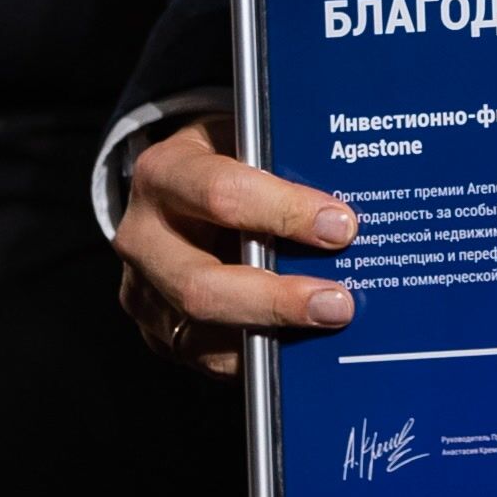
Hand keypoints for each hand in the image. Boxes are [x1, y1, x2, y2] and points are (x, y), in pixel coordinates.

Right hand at [112, 117, 357, 378]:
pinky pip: (209, 358)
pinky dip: (260, 356)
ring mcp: (143, 291)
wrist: (172, 188)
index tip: (339, 226)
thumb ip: (284, 160)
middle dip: (276, 300)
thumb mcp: (245, 138)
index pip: (221, 195)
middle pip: (201, 286)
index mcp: (164, 173)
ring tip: (328, 324)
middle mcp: (142, 237)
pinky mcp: (157, 332)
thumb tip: (354, 194)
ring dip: (273, 335)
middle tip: (337, 304)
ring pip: (204, 333)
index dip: (283, 212)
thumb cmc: (224, 158)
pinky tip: (301, 344)